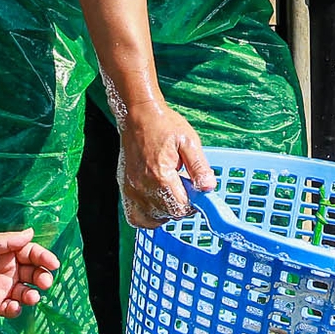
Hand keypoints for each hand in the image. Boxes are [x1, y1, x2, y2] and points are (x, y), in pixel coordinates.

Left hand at [0, 230, 57, 316]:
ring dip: (31, 295)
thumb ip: (6, 241)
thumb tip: (30, 232)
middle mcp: (7, 270)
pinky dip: (15, 309)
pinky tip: (14, 306)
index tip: (53, 263)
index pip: (31, 254)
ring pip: (24, 292)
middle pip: (32, 274)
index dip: (43, 257)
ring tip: (31, 296)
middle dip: (42, 277)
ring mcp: (1, 287)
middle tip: (44, 281)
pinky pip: (9, 308)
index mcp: (6, 252)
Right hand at [118, 100, 213, 229]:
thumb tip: (209, 187)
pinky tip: (157, 205)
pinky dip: (147, 216)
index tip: (197, 193)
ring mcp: (131, 189)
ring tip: (172, 196)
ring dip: (165, 214)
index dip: (193, 205)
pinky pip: (135, 216)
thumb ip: (199, 167)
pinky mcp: (125, 188)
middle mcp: (142, 186)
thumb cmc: (163, 124)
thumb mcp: (189, 141)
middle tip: (186, 190)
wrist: (138, 114)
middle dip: (180, 208)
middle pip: (167, 214)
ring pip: (151, 219)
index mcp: (160, 175)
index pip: (180, 207)